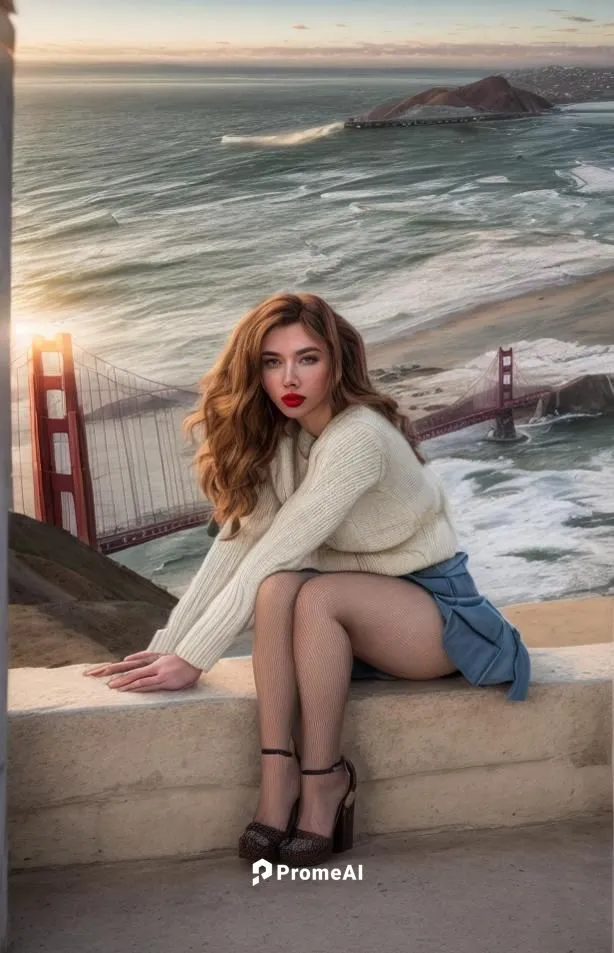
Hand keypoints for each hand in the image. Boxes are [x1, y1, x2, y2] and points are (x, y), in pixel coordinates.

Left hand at [83, 651, 202, 691]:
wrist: (194, 657)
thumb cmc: (177, 658)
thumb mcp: (158, 654)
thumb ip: (142, 656)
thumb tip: (126, 658)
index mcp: (144, 661)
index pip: (122, 666)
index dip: (108, 668)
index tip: (95, 672)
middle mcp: (148, 666)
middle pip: (124, 670)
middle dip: (108, 672)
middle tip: (92, 675)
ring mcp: (156, 672)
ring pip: (135, 678)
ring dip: (122, 682)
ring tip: (109, 686)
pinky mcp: (164, 679)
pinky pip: (147, 683)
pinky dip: (135, 685)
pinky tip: (127, 688)